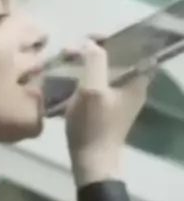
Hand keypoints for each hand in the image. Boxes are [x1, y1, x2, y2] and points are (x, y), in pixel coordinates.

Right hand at [65, 39, 152, 186]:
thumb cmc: (93, 126)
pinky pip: (97, 88)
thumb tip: (91, 44)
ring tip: (64, 63)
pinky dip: (83, 81)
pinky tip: (65, 82)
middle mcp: (132, 88)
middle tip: (70, 51)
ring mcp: (120, 100)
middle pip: (116, 59)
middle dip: (93, 52)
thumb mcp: (92, 89)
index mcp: (136, 80)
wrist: (91, 163)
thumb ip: (94, 61)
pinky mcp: (107, 111)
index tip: (92, 38)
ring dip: (85, 66)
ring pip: (104, 73)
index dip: (116, 38)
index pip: (136, 47)